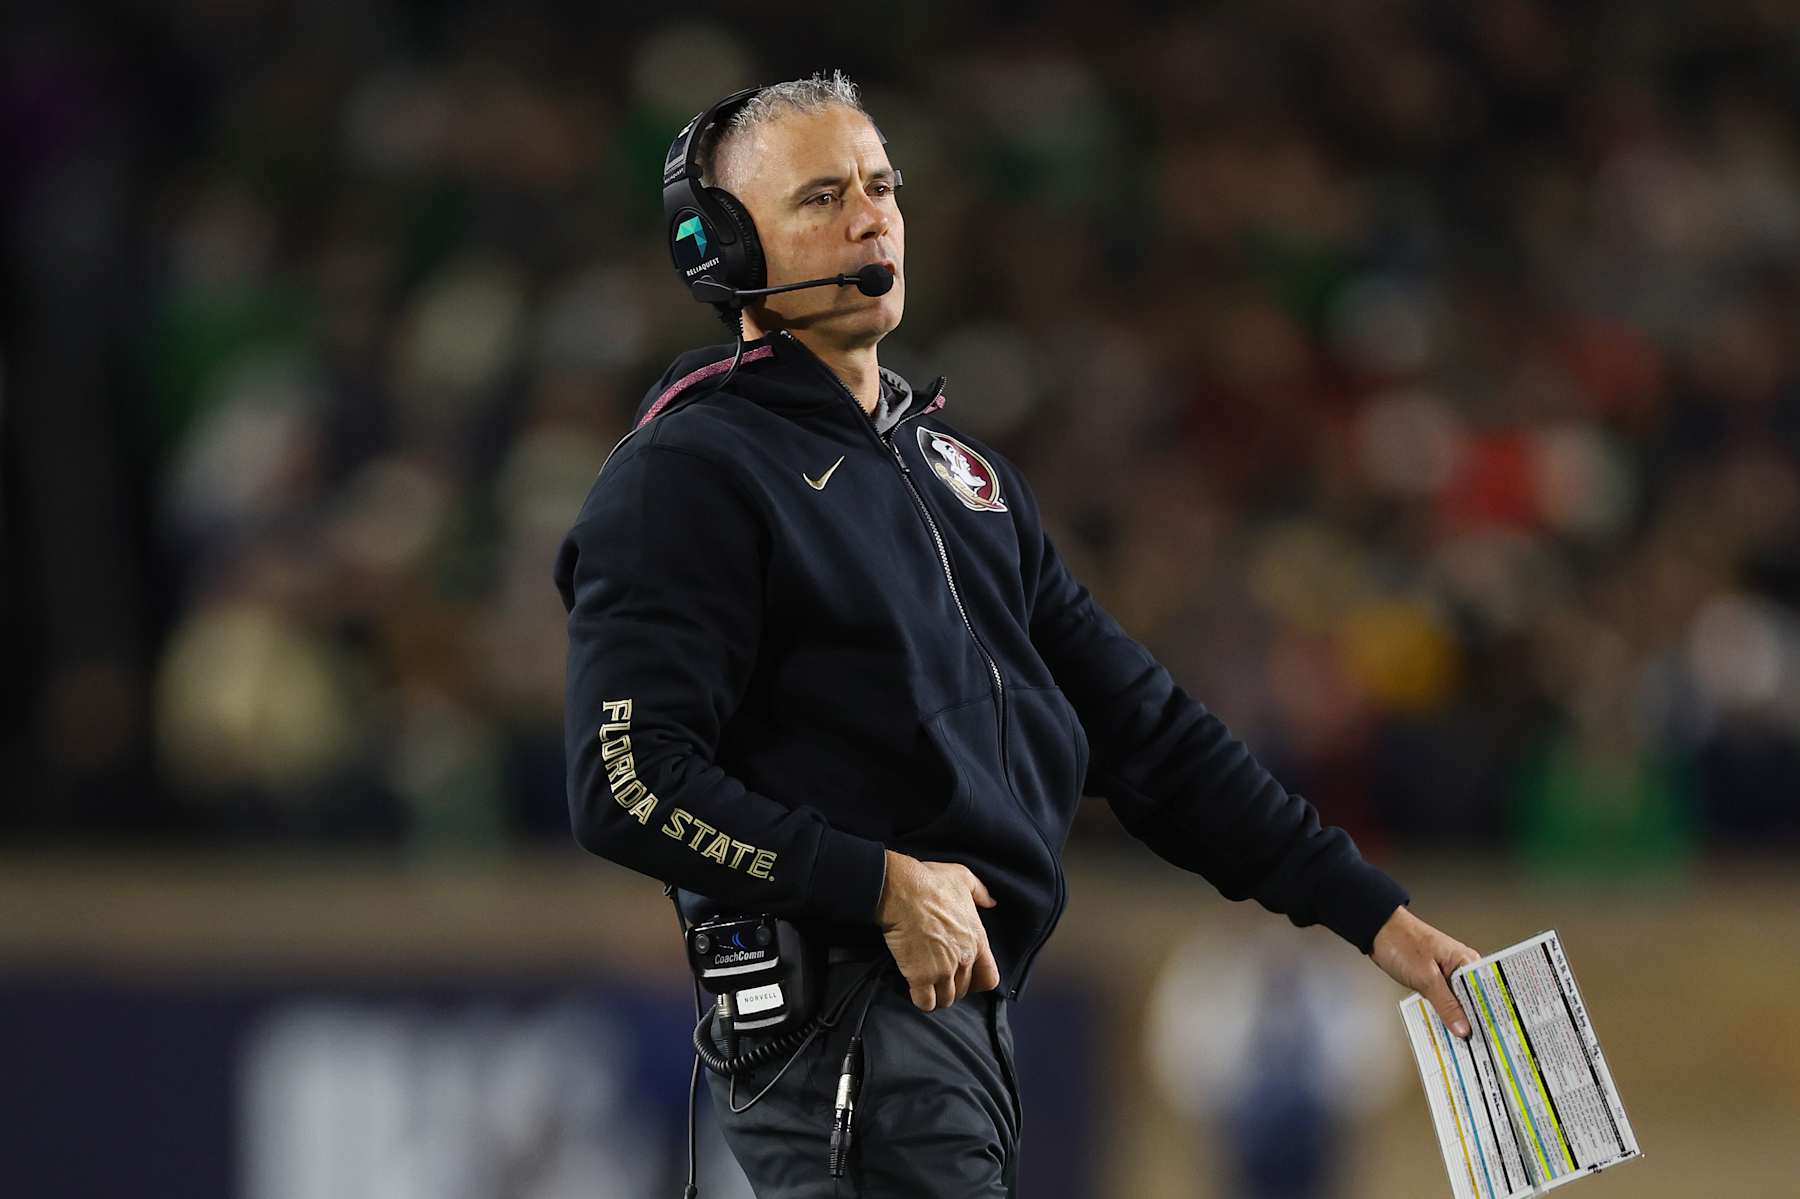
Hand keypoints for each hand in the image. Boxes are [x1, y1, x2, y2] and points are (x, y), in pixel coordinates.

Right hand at [876, 850, 1000, 1011]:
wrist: (902, 890)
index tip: (965, 977)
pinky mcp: (920, 977)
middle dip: (952, 987)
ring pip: (945, 1000)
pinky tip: (915, 990)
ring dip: (937, 996)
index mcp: (977, 940)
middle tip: (939, 978)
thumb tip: (991, 902)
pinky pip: (925, 1003)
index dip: (977, 981)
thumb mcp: (962, 877)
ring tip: (927, 986)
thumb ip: (980, 892)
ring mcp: (943, 970)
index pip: (989, 978)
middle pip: (964, 990)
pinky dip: (921, 1001)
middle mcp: (964, 959)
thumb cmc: (930, 881)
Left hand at [1371, 905, 1479, 1038]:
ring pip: (1456, 1001)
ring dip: (1456, 1018)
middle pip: (1473, 999)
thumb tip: (1464, 1027)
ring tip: (1463, 1044)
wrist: (1376, 930)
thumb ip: (1446, 1004)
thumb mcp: (1426, 977)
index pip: (1486, 992)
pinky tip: (1444, 1028)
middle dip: (1474, 1020)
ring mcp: (1446, 973)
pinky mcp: (1432, 978)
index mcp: (1466, 960)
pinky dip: (1442, 1012)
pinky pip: (1442, 999)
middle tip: (1480, 1046)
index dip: (1491, 1014)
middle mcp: (1460, 966)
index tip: (1493, 1036)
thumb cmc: (1401, 942)